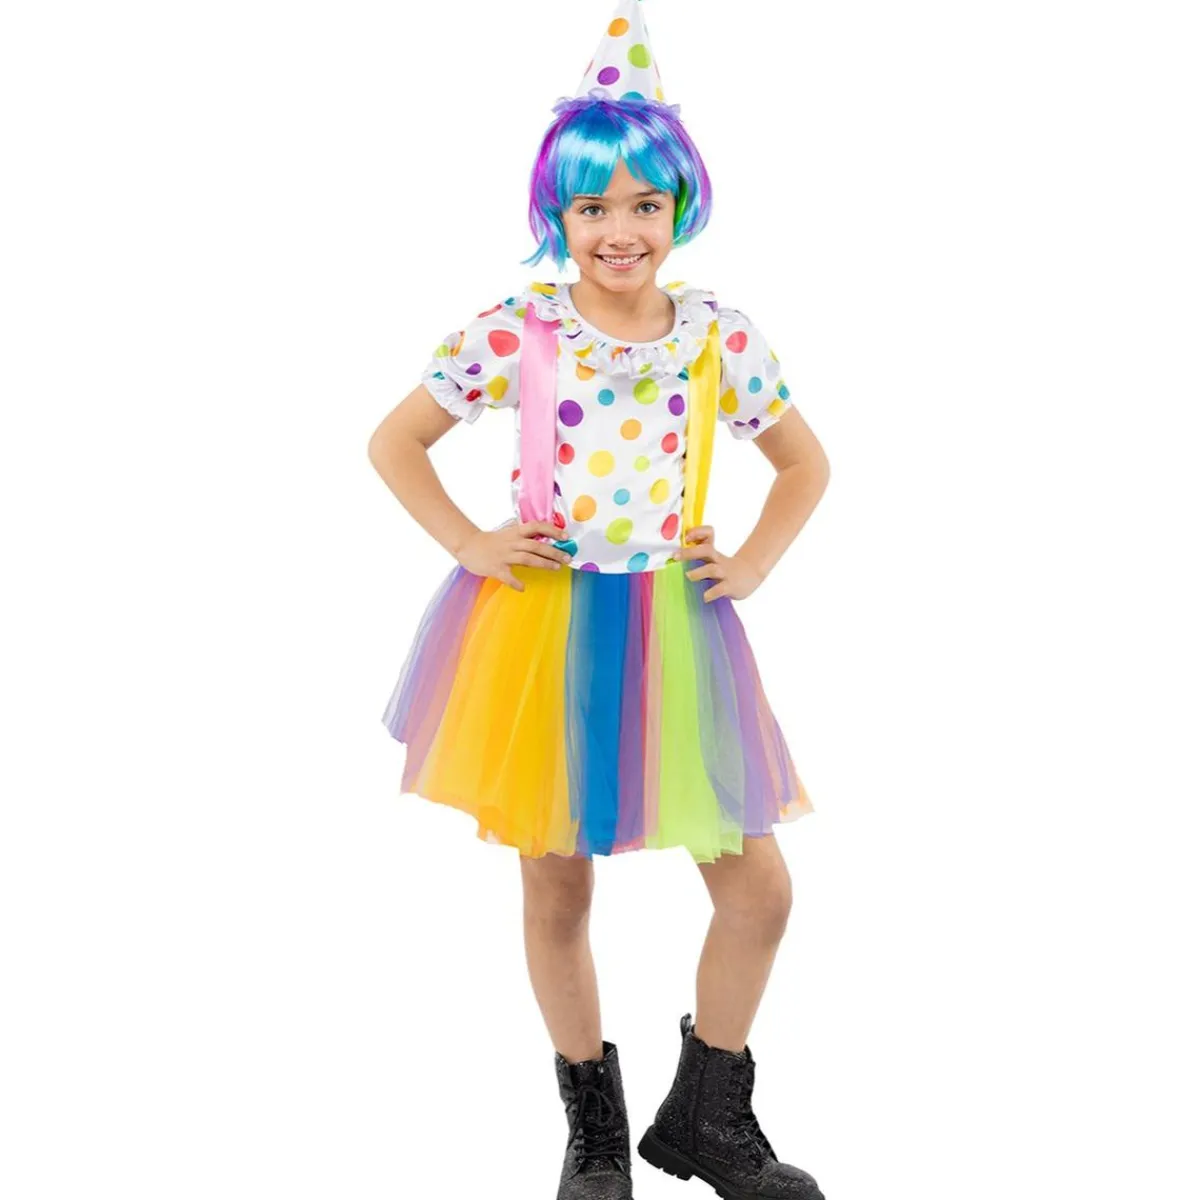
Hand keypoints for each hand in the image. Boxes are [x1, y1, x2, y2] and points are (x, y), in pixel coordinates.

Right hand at [455, 520, 570, 591]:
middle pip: (536, 545)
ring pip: (527, 558)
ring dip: (543, 563)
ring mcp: (504, 555)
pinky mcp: (496, 568)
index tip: (566, 536)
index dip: (552, 530)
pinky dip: (516, 582)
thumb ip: (524, 537)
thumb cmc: (491, 541)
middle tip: (567, 558)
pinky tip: (522, 587)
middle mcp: (512, 542)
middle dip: (554, 551)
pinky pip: (508, 576)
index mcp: (516, 532)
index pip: (537, 527)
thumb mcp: (508, 533)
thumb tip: (545, 540)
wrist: (468, 545)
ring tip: (556, 568)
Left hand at [674, 525, 764, 602]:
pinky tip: (704, 597)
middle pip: (706, 550)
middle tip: (676, 556)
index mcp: (712, 552)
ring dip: (699, 572)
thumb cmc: (724, 567)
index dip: (697, 532)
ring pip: (712, 569)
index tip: (686, 537)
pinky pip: (720, 589)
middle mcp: (718, 560)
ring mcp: (724, 573)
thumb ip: (697, 556)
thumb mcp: (712, 557)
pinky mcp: (730, 586)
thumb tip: (674, 557)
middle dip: (690, 552)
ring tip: (689, 576)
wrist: (750, 574)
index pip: (708, 534)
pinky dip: (711, 593)